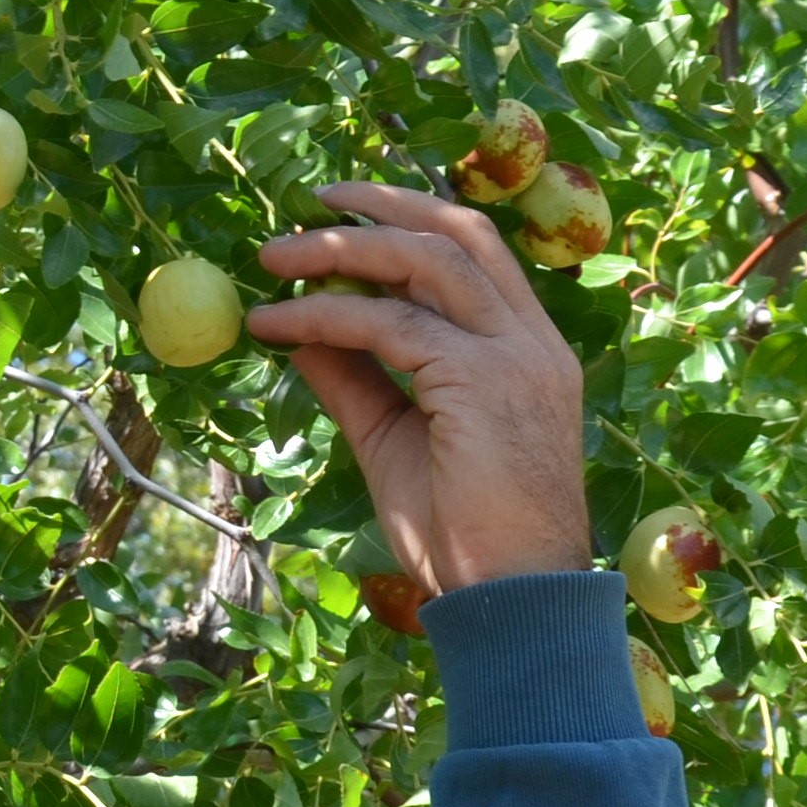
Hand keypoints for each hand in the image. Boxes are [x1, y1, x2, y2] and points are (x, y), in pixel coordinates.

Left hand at [248, 181, 591, 596]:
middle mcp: (531, 339)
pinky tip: (277, 325)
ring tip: (275, 257)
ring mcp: (515, 355)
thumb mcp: (394, 440)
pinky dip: (325, 315)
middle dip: (382, 205)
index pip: (473, 253)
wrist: (508, 602)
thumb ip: (356, 380)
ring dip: (342, 249)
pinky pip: (388, 324)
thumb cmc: (463, 536)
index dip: (408, 220)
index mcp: (526, 348)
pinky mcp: (483, 379)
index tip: (342, 214)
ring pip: (424, 261)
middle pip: (457, 234)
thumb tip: (302, 330)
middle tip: (309, 204)